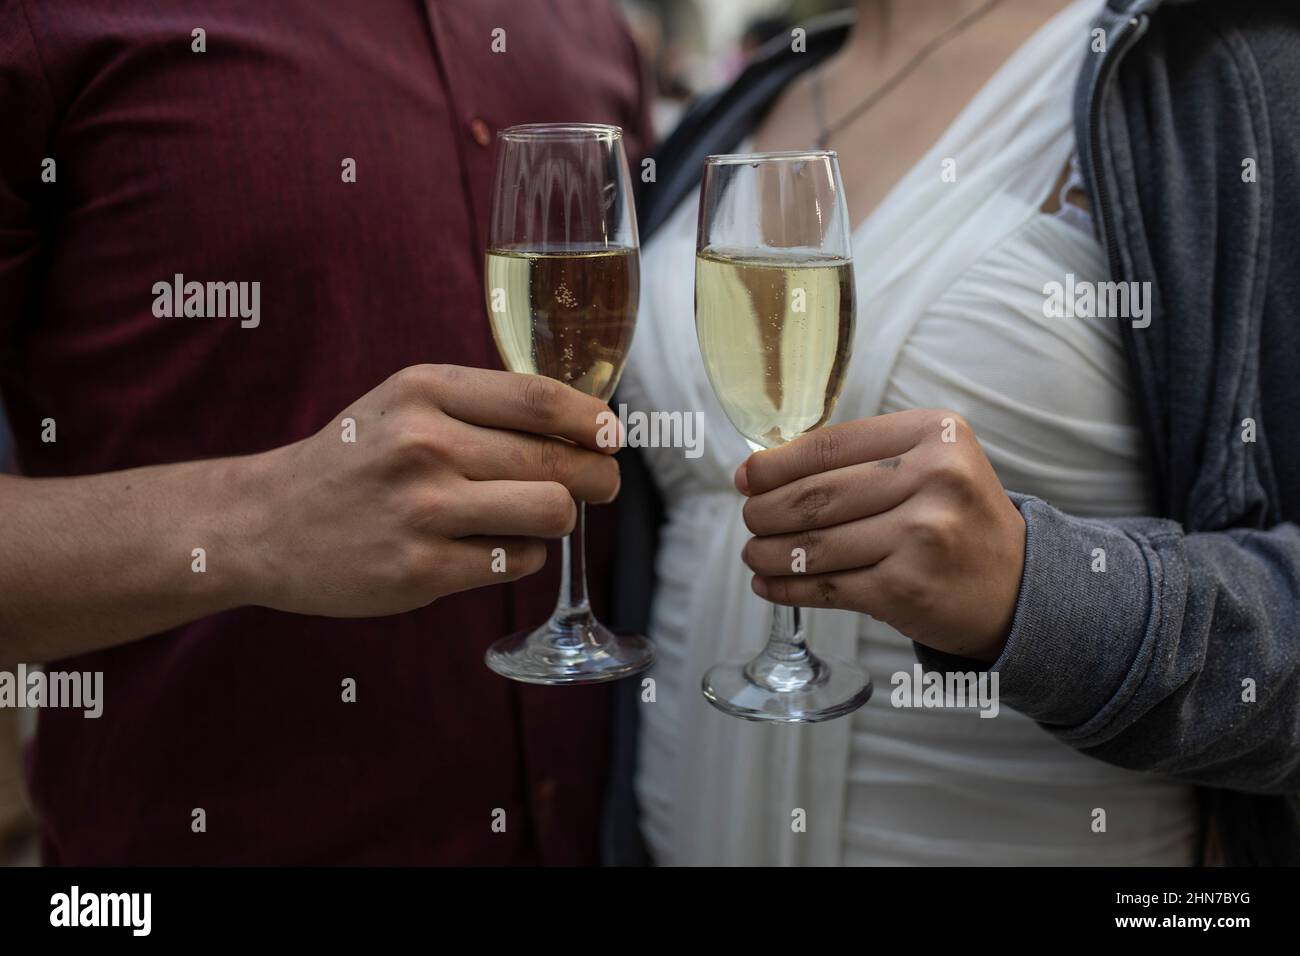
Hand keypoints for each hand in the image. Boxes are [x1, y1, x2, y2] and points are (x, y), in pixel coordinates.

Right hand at [242, 364, 620, 616]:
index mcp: (424, 390)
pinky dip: (522, 556)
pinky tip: (495, 546)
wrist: (265, 522)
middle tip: (602, 484)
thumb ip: (483, 405)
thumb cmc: (355, 458)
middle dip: (599, 476)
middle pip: (558, 461)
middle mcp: (424, 444)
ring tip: (540, 515)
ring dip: (560, 518)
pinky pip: (517, 562)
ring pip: (551, 512)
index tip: (614, 436)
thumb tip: (585, 423)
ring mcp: (423, 511)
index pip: (540, 399)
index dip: (594, 420)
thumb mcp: (405, 403)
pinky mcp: (421, 570)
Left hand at [736, 409, 1025, 661]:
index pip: (830, 446)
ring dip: (768, 552)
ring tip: (753, 552)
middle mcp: (933, 479)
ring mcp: (921, 537)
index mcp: (935, 434)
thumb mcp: (931, 461)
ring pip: (814, 544)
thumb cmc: (956, 516)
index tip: (747, 477)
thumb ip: (863, 455)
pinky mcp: (907, 590)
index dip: (775, 464)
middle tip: (750, 518)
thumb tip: (764, 469)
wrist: (1017, 585)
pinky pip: (827, 587)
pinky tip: (769, 583)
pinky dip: (787, 587)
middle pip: (815, 496)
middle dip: (765, 511)